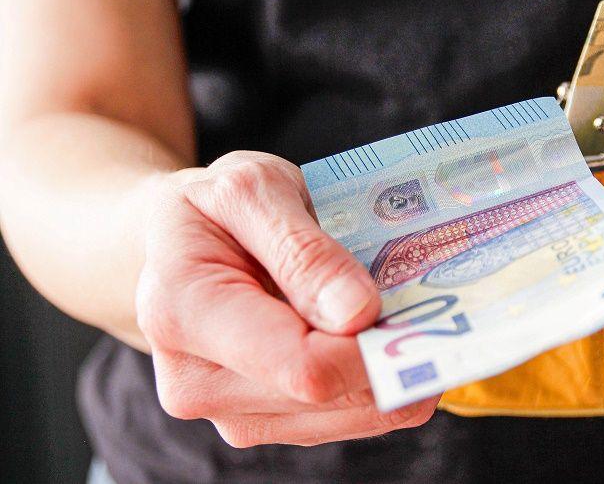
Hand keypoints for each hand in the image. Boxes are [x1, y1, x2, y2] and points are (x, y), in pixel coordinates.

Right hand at [136, 151, 436, 446]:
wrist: (173, 242)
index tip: (408, 303)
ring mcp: (231, 413)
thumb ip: (304, 251)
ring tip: (395, 310)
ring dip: (391, 367)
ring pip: (352, 417)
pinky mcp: (264, 423)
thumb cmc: (214, 208)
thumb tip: (359, 313)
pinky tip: (377, 335)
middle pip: (333, 398)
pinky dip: (378, 379)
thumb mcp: (254, 189)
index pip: (302, 366)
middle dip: (391, 352)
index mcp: (185, 313)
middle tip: (422, 300)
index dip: (369, 345)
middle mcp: (198, 384)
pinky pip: (348, 418)